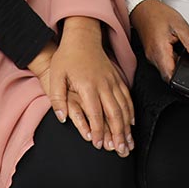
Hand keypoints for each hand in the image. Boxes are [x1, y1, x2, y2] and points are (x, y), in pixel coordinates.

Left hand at [44, 18, 134, 156]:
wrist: (82, 36)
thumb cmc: (67, 56)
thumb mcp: (56, 75)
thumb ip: (58, 98)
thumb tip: (61, 118)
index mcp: (88, 86)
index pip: (96, 114)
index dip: (99, 132)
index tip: (99, 145)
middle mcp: (103, 84)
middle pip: (115, 114)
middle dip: (119, 135)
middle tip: (121, 151)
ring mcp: (112, 80)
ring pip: (124, 107)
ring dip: (127, 127)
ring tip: (129, 143)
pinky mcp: (117, 77)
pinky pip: (127, 97)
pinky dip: (131, 111)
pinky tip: (132, 122)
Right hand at [130, 0, 188, 82]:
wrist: (143, 7)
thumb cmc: (158, 14)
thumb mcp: (180, 25)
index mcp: (160, 52)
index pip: (171, 78)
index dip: (182, 81)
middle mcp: (153, 57)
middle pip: (169, 75)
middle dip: (181, 73)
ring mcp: (151, 56)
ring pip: (166, 69)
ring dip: (176, 65)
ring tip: (183, 52)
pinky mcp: (152, 53)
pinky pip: (163, 62)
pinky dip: (172, 59)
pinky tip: (176, 49)